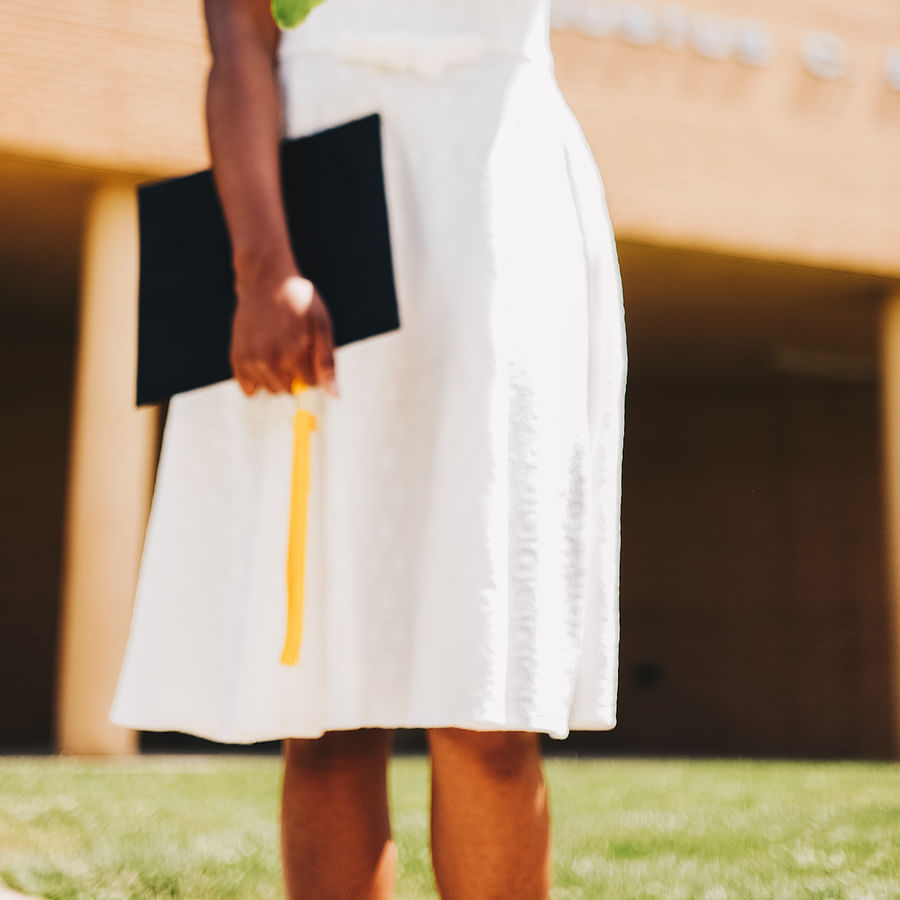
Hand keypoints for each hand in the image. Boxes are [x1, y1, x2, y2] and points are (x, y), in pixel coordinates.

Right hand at [230, 264, 338, 397]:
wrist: (265, 280)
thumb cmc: (298, 301)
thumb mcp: (321, 326)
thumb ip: (327, 363)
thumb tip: (335, 396)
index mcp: (295, 353)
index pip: (311, 383)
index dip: (313, 367)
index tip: (308, 347)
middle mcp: (270, 361)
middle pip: (290, 389)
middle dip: (295, 374)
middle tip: (291, 346)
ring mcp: (251, 360)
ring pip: (271, 390)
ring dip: (277, 376)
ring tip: (276, 349)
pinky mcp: (237, 358)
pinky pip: (249, 389)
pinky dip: (256, 380)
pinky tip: (262, 360)